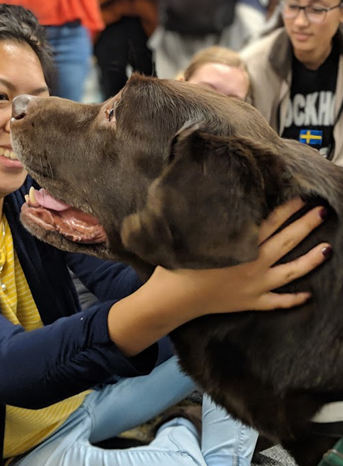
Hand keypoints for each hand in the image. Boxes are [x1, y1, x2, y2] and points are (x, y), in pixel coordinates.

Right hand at [108, 198, 329, 355]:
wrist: (173, 299)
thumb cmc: (179, 267)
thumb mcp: (193, 239)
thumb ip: (212, 226)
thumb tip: (221, 208)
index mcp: (239, 247)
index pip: (269, 223)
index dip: (286, 209)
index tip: (300, 197)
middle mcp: (252, 265)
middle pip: (285, 242)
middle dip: (305, 225)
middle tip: (322, 212)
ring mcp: (254, 286)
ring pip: (290, 272)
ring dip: (310, 260)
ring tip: (327, 248)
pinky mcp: (250, 302)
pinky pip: (277, 302)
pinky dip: (293, 299)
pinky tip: (307, 295)